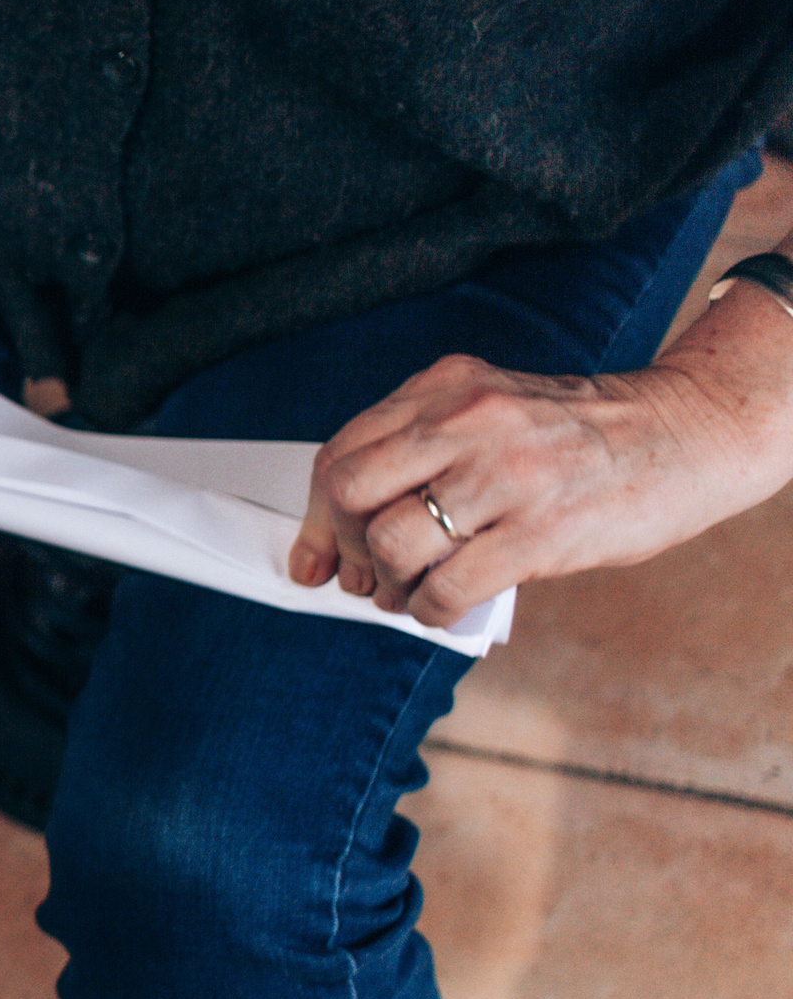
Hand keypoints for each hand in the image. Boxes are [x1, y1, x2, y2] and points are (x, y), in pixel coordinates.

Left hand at [289, 313, 792, 627]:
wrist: (684, 432)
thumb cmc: (574, 436)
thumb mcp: (488, 411)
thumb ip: (418, 451)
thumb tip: (340, 532)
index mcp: (445, 387)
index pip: (341, 453)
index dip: (317, 517)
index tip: (313, 557)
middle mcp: (467, 422)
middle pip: (349, 493)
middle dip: (344, 547)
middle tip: (365, 576)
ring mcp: (504, 475)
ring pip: (394, 544)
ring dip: (387, 586)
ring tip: (406, 594)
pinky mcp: (541, 531)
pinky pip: (449, 587)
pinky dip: (430, 610)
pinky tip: (443, 608)